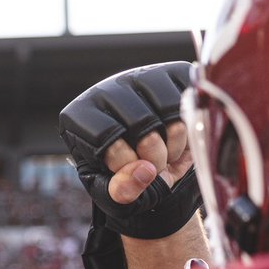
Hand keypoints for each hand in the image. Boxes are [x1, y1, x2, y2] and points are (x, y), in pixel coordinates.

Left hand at [59, 61, 201, 238]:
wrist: (150, 164)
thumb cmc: (125, 178)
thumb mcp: (114, 196)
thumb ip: (122, 191)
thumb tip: (145, 170)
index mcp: (78, 118)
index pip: (104, 135)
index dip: (124, 162)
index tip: (130, 173)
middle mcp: (104, 90)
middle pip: (140, 123)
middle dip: (154, 157)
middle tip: (154, 169)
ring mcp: (137, 77)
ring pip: (168, 109)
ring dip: (174, 143)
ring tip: (166, 155)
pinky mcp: (169, 73)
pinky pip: (189, 100)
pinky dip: (189, 127)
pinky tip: (177, 138)